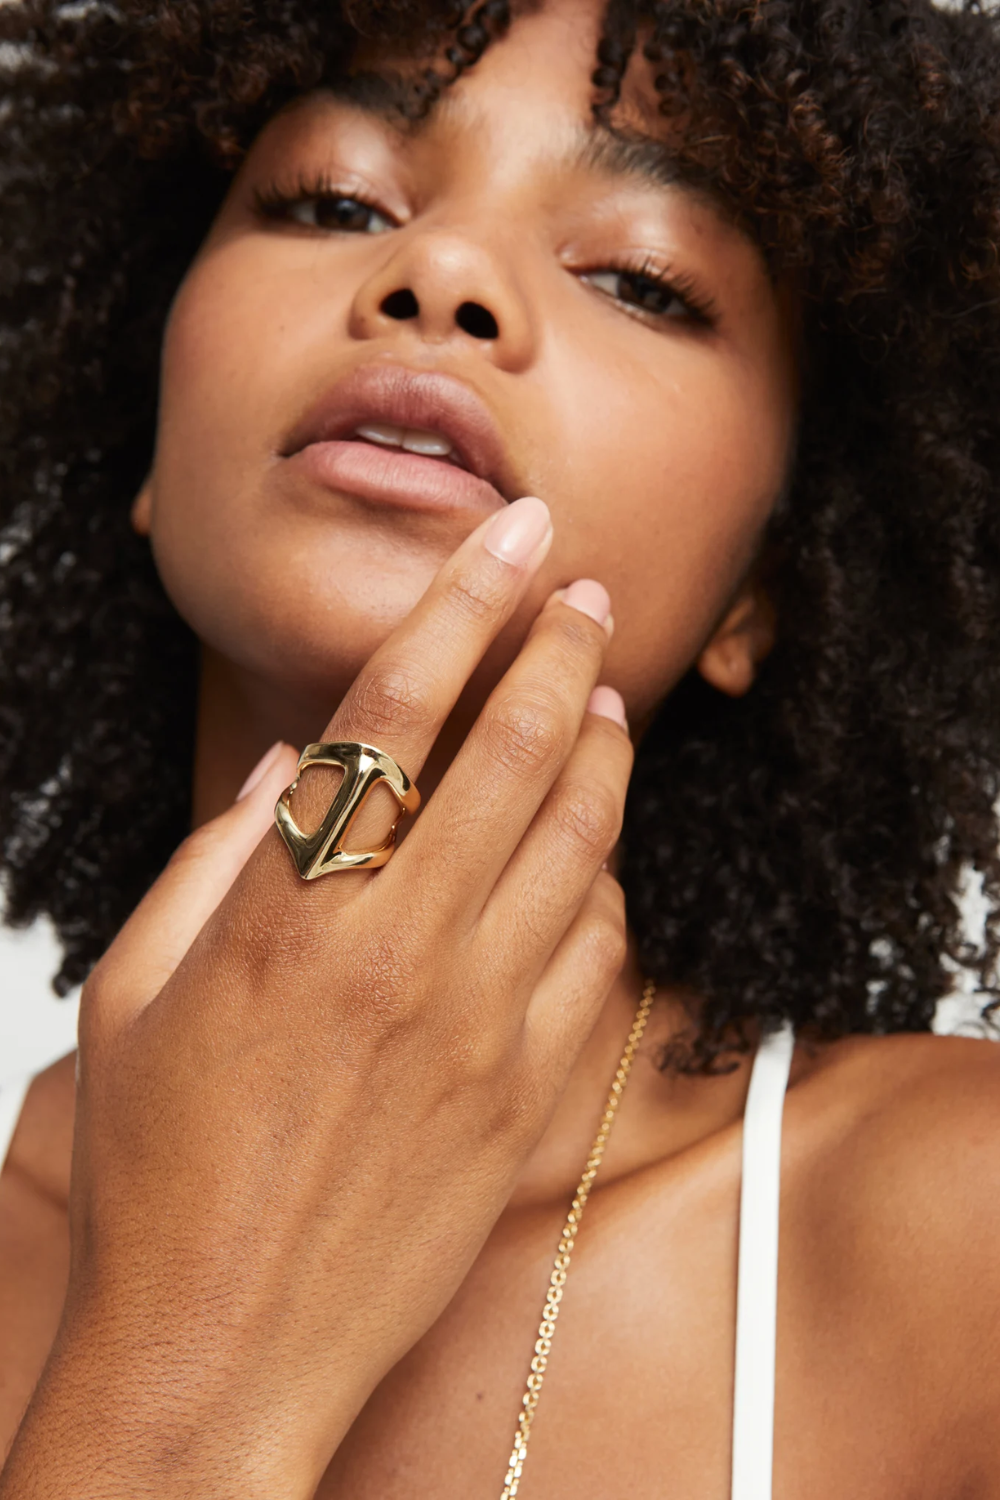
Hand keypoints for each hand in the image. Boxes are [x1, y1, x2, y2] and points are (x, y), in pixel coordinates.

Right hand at [1, 497, 632, 1499]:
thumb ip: (214, 854)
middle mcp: (405, 951)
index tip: (513, 533)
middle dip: (560, 646)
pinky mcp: (533, 1095)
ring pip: (582, 842)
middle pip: (516, 751)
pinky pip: (603, 954)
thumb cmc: (164, 1171)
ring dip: (601, 751)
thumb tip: (293, 756)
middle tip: (584, 588)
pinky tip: (592, 857)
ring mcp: (486, 1026)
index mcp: (292, 911)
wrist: (230, 1346)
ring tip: (603, 696)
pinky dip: (606, 884)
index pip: (398, 708)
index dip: (462, 600)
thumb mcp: (135, 991)